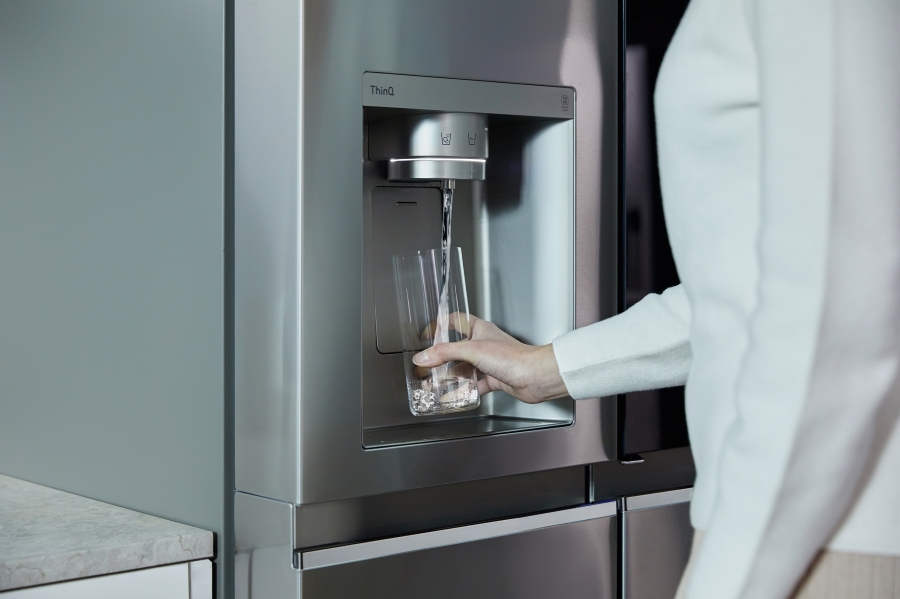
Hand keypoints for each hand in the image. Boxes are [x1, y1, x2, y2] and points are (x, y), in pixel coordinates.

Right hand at [412, 315, 568, 403]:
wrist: (534, 376)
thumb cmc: (513, 357)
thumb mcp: (472, 350)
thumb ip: (445, 353)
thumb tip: (423, 356)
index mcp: (479, 330)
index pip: (455, 321)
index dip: (440, 326)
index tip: (426, 335)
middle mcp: (484, 345)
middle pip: (456, 349)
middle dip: (440, 359)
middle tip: (426, 367)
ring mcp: (489, 363)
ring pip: (464, 369)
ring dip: (450, 376)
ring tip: (434, 384)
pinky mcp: (494, 379)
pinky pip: (474, 385)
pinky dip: (463, 391)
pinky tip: (453, 396)